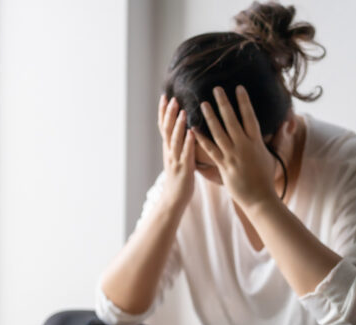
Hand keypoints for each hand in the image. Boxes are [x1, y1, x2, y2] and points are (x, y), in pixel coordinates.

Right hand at [158, 93, 195, 209]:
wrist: (174, 199)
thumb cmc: (179, 178)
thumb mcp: (176, 158)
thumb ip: (178, 144)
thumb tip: (184, 130)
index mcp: (168, 148)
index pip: (163, 126)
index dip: (163, 111)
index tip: (165, 96)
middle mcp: (169, 151)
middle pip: (166, 129)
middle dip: (169, 113)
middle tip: (173, 98)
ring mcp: (176, 160)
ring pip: (175, 140)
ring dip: (178, 125)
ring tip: (183, 111)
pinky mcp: (184, 169)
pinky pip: (186, 154)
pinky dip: (188, 143)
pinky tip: (193, 133)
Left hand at [195, 85, 278, 211]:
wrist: (260, 198)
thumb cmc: (266, 178)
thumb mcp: (274, 155)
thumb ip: (278, 138)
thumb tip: (288, 123)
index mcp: (256, 142)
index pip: (250, 117)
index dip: (244, 102)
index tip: (238, 88)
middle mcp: (244, 146)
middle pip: (232, 120)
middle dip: (224, 103)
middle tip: (216, 88)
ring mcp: (233, 156)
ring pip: (219, 132)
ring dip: (210, 117)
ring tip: (203, 104)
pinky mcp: (224, 166)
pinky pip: (210, 150)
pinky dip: (202, 139)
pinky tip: (194, 129)